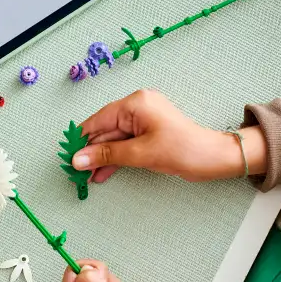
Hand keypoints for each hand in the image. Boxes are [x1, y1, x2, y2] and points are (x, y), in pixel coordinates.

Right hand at [72, 89, 265, 182]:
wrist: (213, 158)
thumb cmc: (182, 150)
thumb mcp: (140, 153)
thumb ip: (107, 155)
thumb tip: (78, 159)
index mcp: (135, 103)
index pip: (98, 120)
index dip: (81, 140)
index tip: (67, 157)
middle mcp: (137, 107)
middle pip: (105, 130)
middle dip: (91, 152)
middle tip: (75, 173)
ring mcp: (143, 120)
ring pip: (113, 140)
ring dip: (101, 158)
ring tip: (87, 178)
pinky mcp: (148, 134)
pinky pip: (125, 144)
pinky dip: (115, 158)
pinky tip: (102, 173)